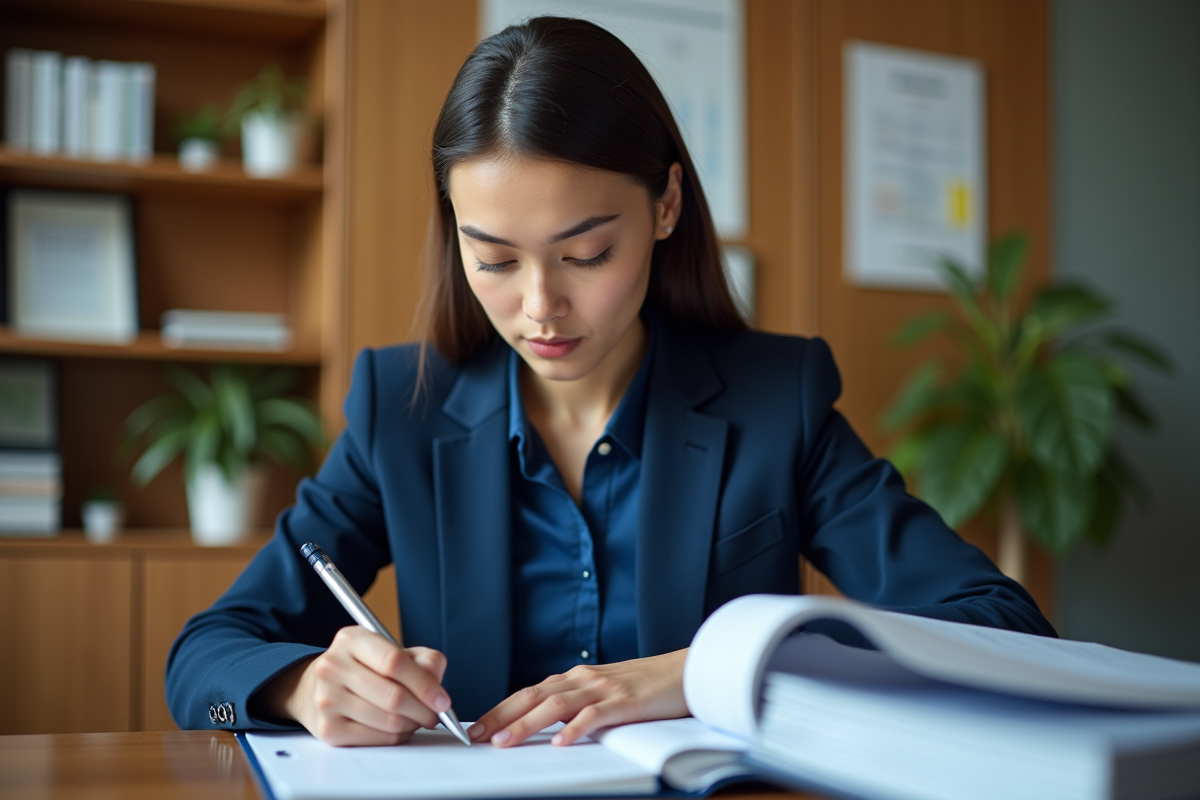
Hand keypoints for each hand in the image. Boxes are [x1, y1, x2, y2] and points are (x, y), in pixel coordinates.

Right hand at [260, 626, 451, 745]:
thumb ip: (423, 659)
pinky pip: (376, 739)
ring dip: (412, 725)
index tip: (443, 700)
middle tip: (435, 715)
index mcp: (351, 640)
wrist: (316, 688)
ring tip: (416, 719)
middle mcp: (333, 666)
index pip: (394, 662)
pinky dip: (395, 737)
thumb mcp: (392, 651)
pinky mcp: (327, 729)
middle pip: (393, 696)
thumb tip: (436, 679)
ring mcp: (326, 699)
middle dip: (424, 710)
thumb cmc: (364, 668)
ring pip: (387, 721)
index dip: (425, 684)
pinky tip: (396, 728)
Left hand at [468, 648, 688, 747]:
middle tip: (476, 736)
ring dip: (526, 724)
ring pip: (556, 705)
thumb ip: (578, 703)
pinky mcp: (625, 702)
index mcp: (576, 678)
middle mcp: (584, 679)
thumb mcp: (604, 691)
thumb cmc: (647, 686)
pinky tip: (560, 742)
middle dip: (502, 716)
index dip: (501, 709)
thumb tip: (547, 724)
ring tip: (504, 741)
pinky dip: (574, 729)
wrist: (686, 671)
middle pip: (534, 697)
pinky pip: (594, 715)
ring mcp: (604, 689)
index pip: (530, 693)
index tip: (478, 727)